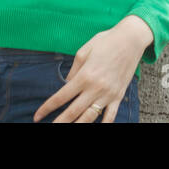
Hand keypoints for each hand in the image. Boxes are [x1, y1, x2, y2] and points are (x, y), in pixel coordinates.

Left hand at [35, 17, 150, 122]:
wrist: (131, 39)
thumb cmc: (106, 41)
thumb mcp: (84, 51)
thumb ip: (73, 70)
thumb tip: (66, 84)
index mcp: (84, 75)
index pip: (61, 96)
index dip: (47, 108)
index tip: (38, 116)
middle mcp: (95, 88)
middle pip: (73, 112)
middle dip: (59, 122)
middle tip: (49, 127)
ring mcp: (108, 94)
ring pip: (89, 118)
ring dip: (77, 126)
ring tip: (67, 129)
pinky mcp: (119, 96)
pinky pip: (110, 116)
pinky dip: (104, 125)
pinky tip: (95, 128)